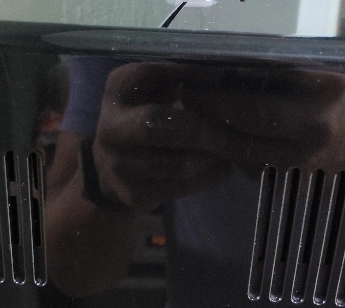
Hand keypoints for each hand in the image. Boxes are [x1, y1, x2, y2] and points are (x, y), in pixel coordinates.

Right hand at [92, 62, 233, 211]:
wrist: (108, 167)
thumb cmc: (140, 114)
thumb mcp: (151, 85)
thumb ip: (179, 75)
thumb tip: (223, 73)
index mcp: (118, 91)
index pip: (154, 76)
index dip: (189, 82)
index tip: (221, 83)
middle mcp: (112, 130)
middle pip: (159, 126)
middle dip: (203, 129)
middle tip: (236, 131)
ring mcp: (122, 169)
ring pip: (177, 164)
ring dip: (212, 156)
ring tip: (235, 148)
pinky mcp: (138, 197)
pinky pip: (181, 188)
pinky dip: (209, 177)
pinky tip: (223, 167)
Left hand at [179, 66, 344, 176]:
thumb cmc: (333, 104)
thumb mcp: (317, 79)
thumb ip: (279, 78)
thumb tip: (224, 73)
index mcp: (325, 91)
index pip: (267, 86)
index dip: (227, 86)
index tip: (197, 78)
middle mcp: (315, 126)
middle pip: (251, 117)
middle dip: (213, 106)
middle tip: (186, 94)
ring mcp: (301, 158)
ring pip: (244, 146)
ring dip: (213, 131)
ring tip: (189, 113)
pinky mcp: (287, 177)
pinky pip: (247, 163)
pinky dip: (225, 149)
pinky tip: (208, 136)